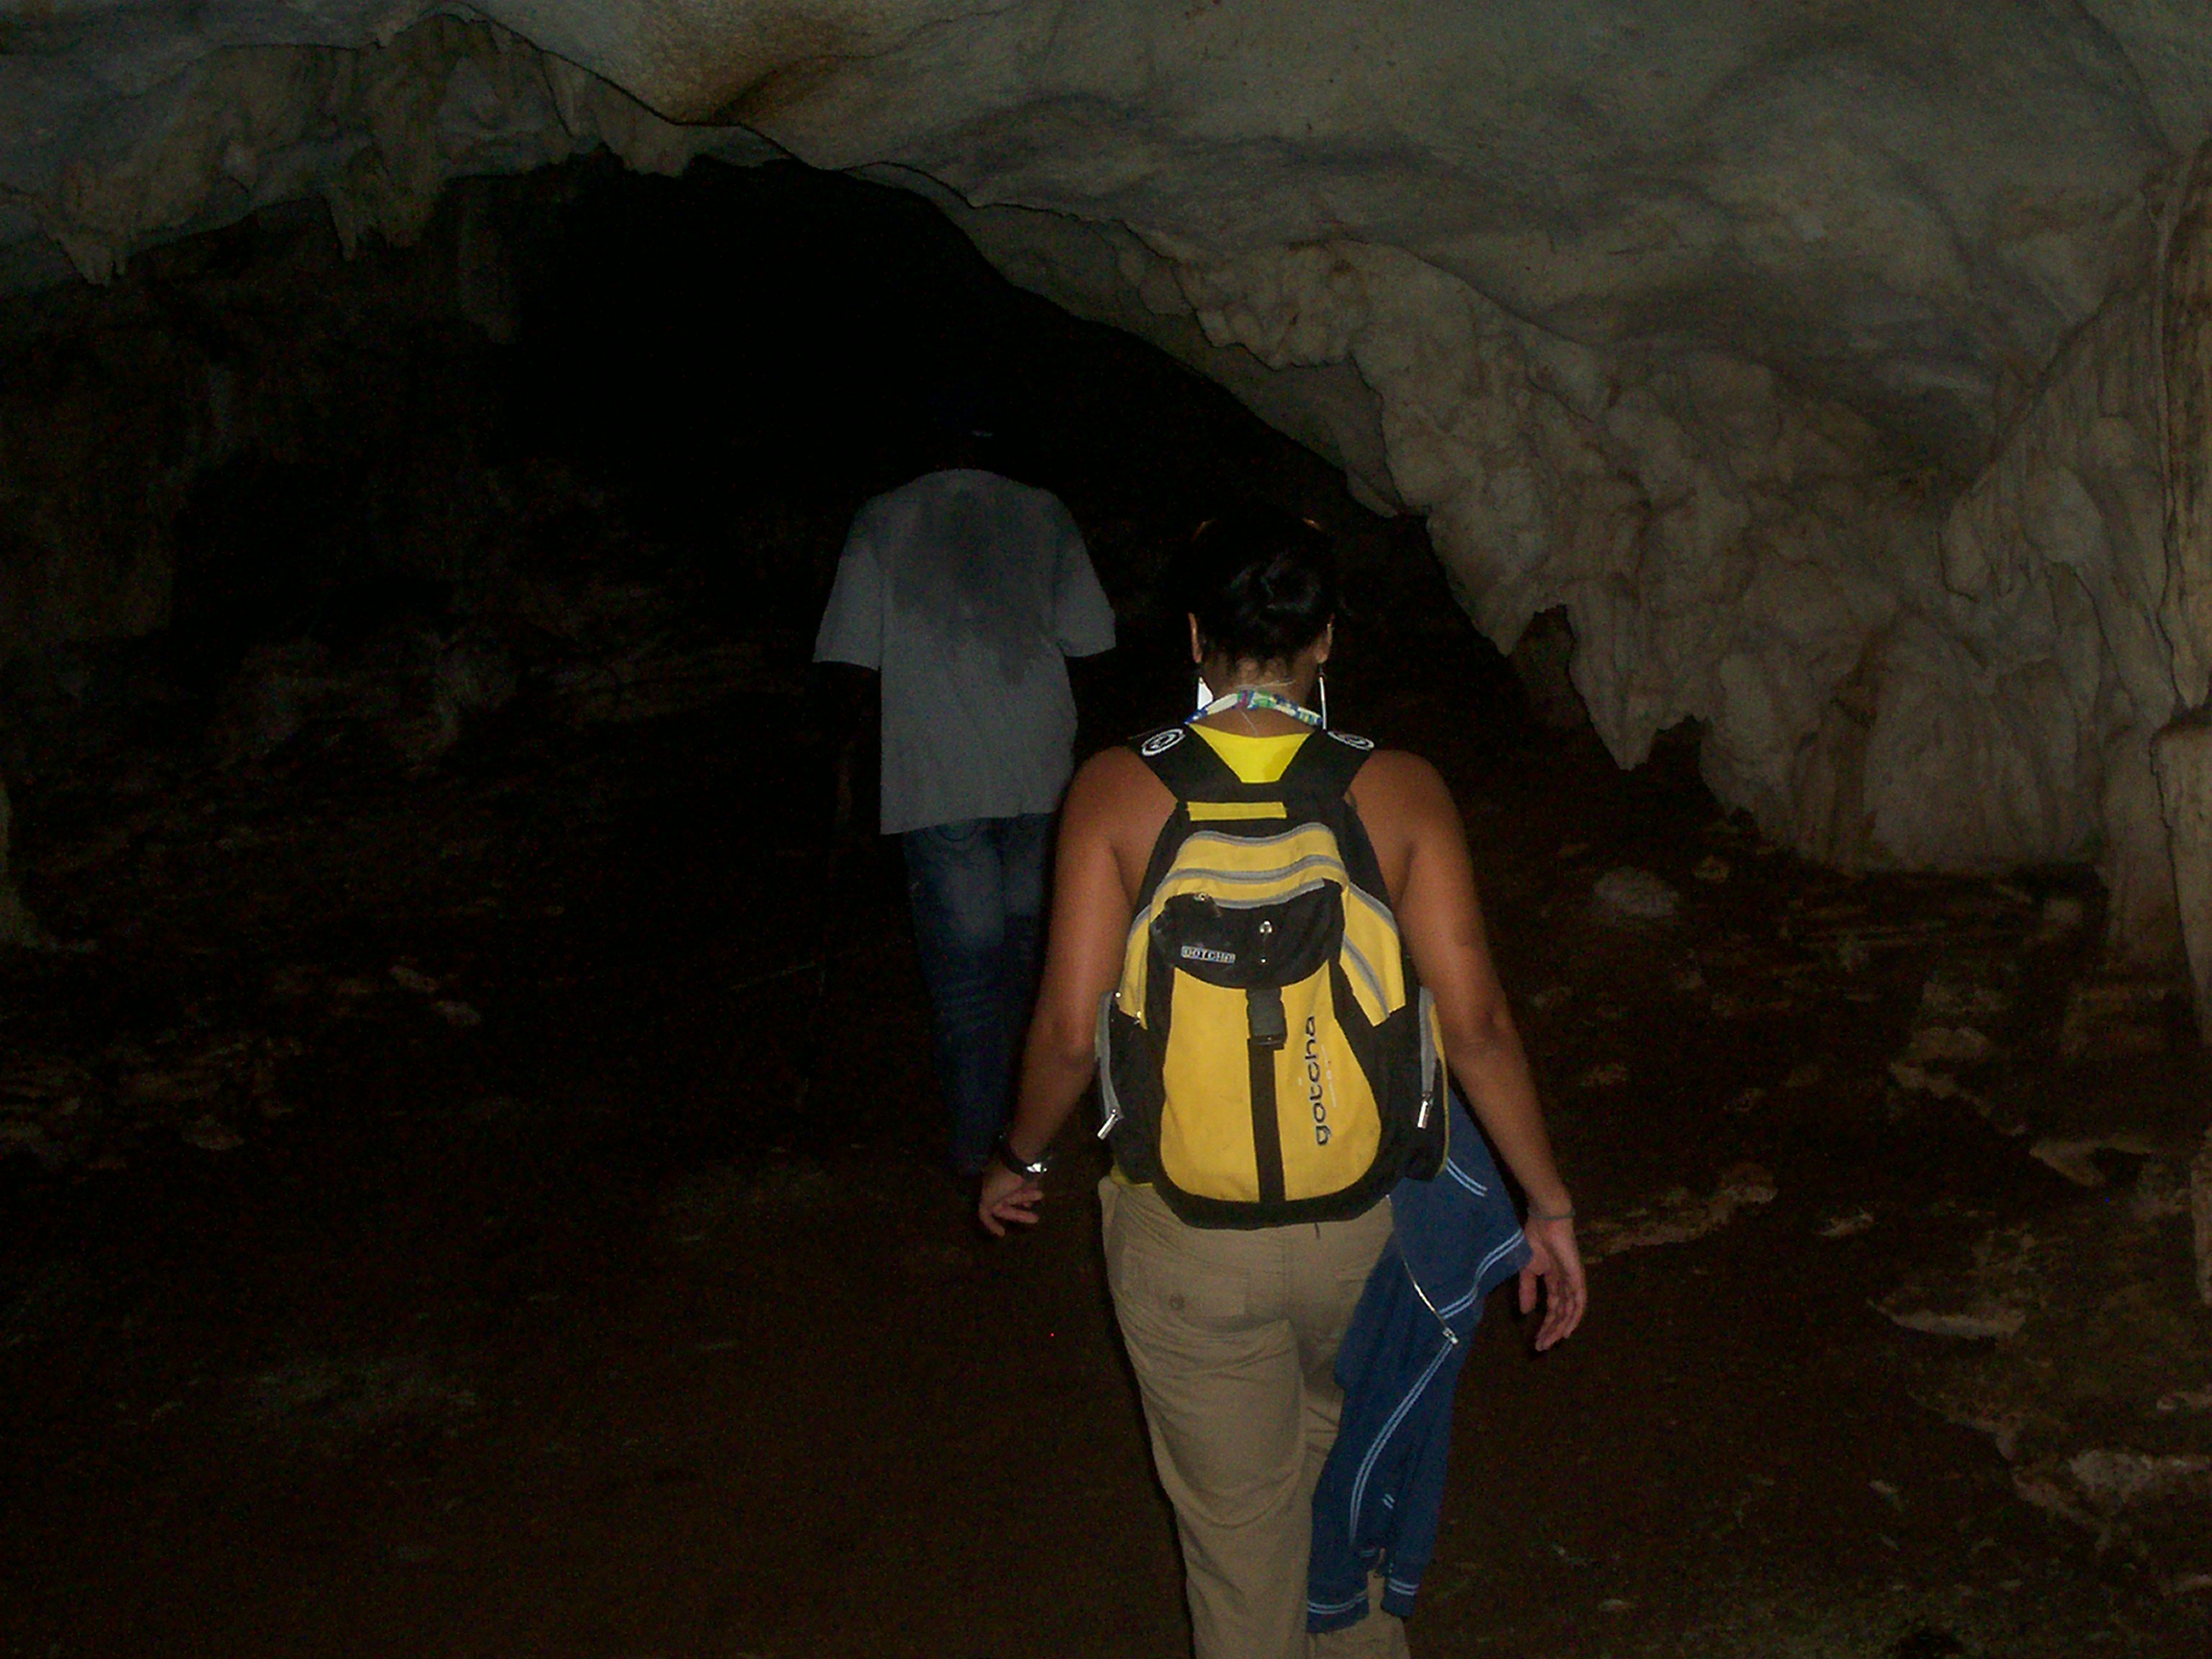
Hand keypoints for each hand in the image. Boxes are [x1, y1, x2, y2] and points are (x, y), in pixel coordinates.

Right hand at [977, 1161, 1044, 1236]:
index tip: (1002, 1234)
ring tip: (1040, 1197)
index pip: (988, 1211)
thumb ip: (984, 1212)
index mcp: (988, 1191)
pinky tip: (1039, 1192)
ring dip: (1028, 1199)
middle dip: (1020, 1214)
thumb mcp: (988, 1196)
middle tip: (1035, 1219)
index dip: (992, 1224)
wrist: (1019, 1156)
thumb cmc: (1003, 1179)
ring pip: (1019, 1194)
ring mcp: (1011, 1179)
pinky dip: (1032, 1190)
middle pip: (1008, 1205)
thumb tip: (986, 1221)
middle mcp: (998, 1186)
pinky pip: (1028, 1185)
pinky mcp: (1023, 1172)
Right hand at [1518, 1213, 1587, 1351]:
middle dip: (1551, 1331)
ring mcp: (1573, 1281)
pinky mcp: (1577, 1277)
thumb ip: (1527, 1290)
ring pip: (1570, 1311)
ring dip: (1560, 1328)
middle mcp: (1566, 1284)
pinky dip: (1574, 1317)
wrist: (1544, 1220)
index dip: (1545, 1325)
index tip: (1535, 1341)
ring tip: (1550, 1342)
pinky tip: (1567, 1330)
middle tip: (1540, 1347)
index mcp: (1554, 1280)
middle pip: (1561, 1314)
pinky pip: (1579, 1302)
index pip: (1552, 1308)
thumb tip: (1525, 1312)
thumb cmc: (1534, 1239)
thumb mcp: (1526, 1270)